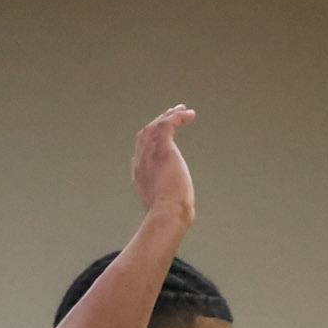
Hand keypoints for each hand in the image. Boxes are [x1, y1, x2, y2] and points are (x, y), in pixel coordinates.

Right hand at [132, 105, 195, 224]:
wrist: (167, 214)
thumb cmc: (170, 218)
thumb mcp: (166, 208)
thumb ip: (169, 203)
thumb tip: (182, 211)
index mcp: (140, 174)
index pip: (142, 152)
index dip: (150, 143)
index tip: (163, 139)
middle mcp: (142, 160)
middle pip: (146, 134)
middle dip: (158, 123)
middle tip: (170, 116)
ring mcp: (150, 153)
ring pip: (156, 126)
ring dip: (169, 116)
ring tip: (182, 109)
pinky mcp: (163, 148)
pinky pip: (168, 124)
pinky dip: (177, 117)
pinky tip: (188, 114)